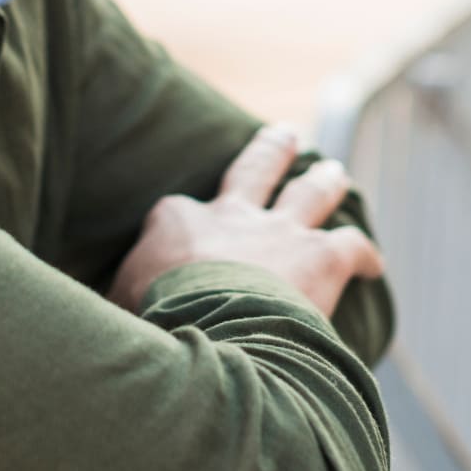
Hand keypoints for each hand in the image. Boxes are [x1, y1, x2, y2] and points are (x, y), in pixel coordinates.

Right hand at [108, 125, 384, 318]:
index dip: (184, 222)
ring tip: (335, 172)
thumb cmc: (154, 327)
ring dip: (325, 181)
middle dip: (272, 150)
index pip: (178, 213)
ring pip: (310, 193)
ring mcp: (279, 233)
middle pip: (256, 170)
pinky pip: (351, 246)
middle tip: (287, 134)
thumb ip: (116, 307)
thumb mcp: (116, 310)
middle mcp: (231, 215)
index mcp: (176, 222)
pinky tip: (373, 264)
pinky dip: (365, 253)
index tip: (187, 232)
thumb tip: (97, 327)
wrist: (211, 335)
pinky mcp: (320, 258)